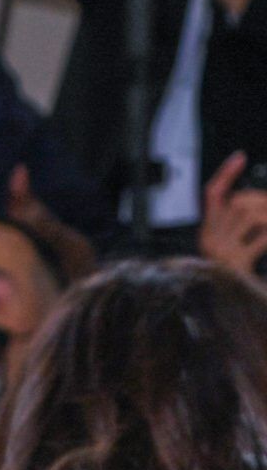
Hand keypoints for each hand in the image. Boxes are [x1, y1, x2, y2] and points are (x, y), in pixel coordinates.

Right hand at [206, 154, 266, 280]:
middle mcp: (209, 242)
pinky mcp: (234, 265)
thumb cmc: (239, 279)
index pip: (212, 195)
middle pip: (237, 203)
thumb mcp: (235, 247)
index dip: (226, 174)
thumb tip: (247, 198)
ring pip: (249, 215)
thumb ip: (239, 224)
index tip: (240, 158)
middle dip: (262, 200)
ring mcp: (221, 253)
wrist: (238, 311)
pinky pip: (261, 239)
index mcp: (208, 235)